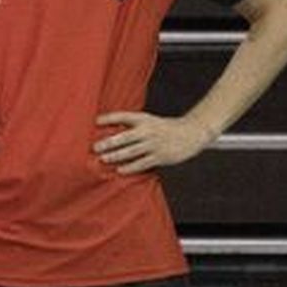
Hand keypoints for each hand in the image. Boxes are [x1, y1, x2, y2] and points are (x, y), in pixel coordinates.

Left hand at [93, 111, 213, 173]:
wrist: (191, 133)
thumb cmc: (165, 128)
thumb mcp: (150, 121)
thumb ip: (133, 126)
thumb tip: (110, 132)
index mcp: (144, 119)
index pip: (123, 116)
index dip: (109, 118)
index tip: (96, 121)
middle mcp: (148, 131)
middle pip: (125, 136)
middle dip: (109, 142)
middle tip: (95, 147)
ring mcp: (154, 144)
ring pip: (131, 151)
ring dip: (116, 156)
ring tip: (103, 159)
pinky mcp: (160, 156)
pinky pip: (142, 163)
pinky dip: (130, 167)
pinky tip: (120, 170)